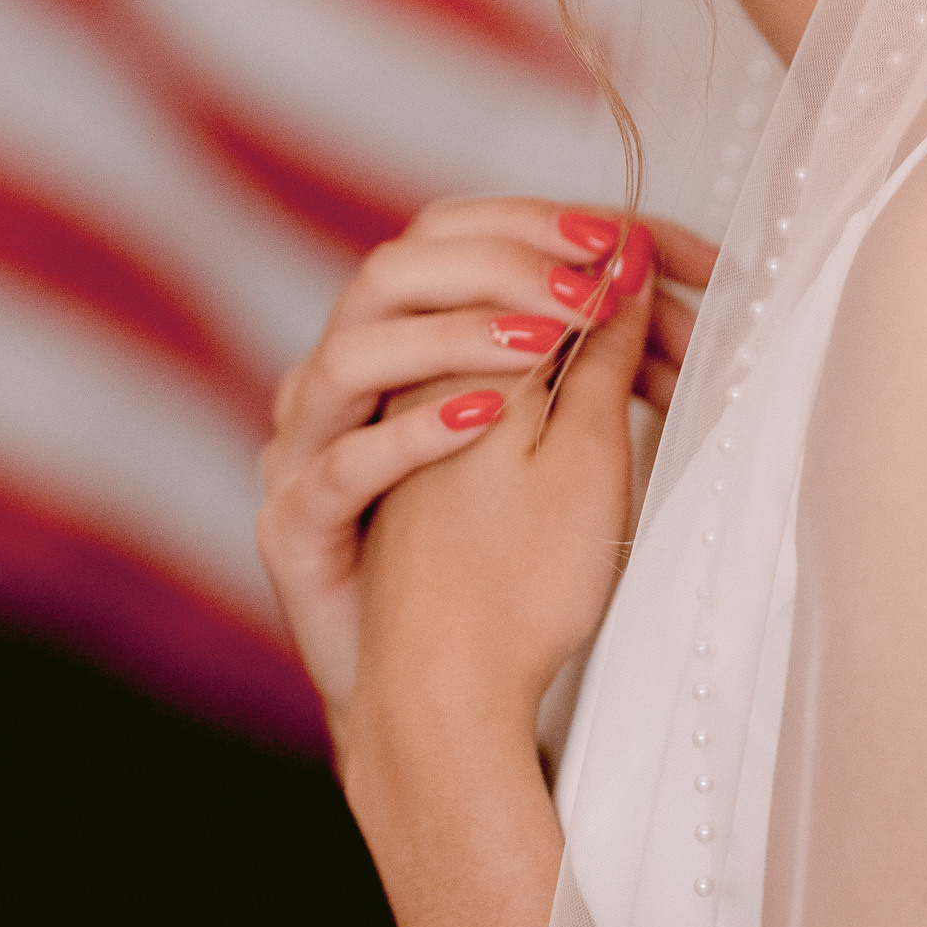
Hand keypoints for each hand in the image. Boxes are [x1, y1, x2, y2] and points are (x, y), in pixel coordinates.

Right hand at [258, 198, 711, 753]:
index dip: (533, 224)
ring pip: (351, 354)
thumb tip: (630, 265)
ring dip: (454, 334)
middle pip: (390, 274)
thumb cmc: (503, 578)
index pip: (449, 241)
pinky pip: (340, 469)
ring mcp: (311, 456)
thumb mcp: (569, 452)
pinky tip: (486, 417)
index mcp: (405, 354)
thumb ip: (583, 358)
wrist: (427, 701)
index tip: (621, 235)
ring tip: (546, 336)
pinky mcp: (296, 529)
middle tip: (588, 273)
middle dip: (495, 260)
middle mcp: (346, 390)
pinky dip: (412, 436)